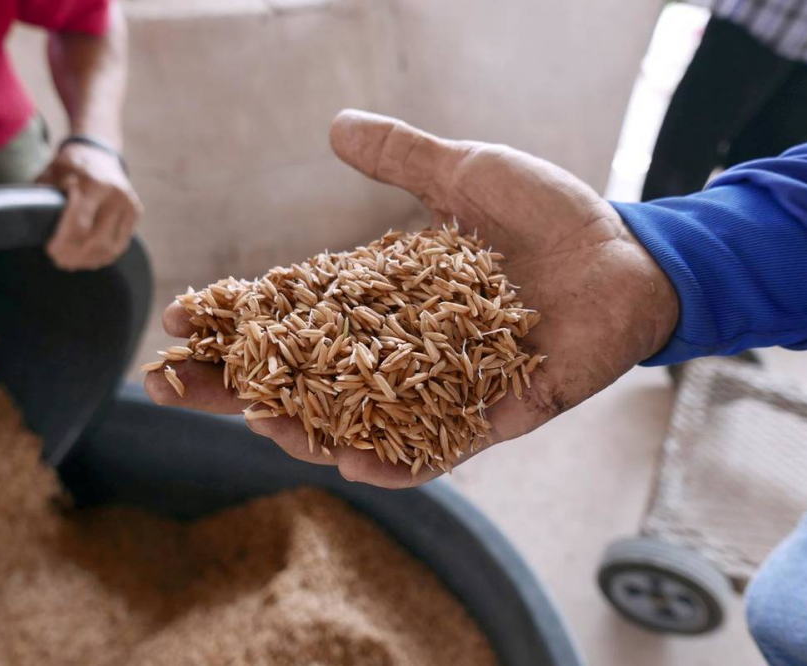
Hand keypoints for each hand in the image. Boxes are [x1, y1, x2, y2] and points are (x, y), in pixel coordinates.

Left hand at [36, 142, 141, 270]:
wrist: (99, 152)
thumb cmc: (69, 166)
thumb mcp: (51, 172)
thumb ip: (43, 194)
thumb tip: (32, 222)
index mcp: (93, 183)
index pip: (79, 223)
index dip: (64, 242)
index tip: (50, 251)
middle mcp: (115, 194)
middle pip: (95, 239)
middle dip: (76, 255)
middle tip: (60, 262)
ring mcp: (128, 204)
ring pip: (110, 246)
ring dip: (90, 260)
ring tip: (74, 264)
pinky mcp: (135, 212)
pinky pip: (121, 243)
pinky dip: (105, 256)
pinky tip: (91, 260)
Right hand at [146, 110, 678, 487]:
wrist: (631, 253)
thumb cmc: (554, 216)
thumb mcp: (467, 174)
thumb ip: (403, 158)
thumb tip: (334, 124)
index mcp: (391, 297)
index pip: (297, 316)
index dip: (239, 321)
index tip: (181, 318)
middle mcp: (407, 350)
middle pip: (309, 377)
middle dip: (242, 387)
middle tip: (175, 388)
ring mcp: (446, 387)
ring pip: (359, 424)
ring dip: (305, 430)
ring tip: (260, 426)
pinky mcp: (495, 412)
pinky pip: (437, 450)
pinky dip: (396, 462)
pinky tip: (350, 463)